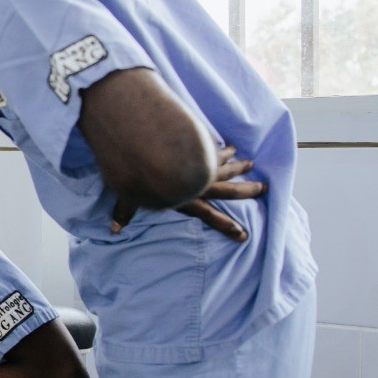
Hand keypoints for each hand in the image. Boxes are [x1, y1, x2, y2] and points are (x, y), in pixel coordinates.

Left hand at [111, 146, 265, 240]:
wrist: (153, 145)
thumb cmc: (139, 172)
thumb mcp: (129, 194)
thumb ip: (124, 211)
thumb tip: (114, 228)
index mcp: (187, 198)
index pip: (209, 216)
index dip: (225, 226)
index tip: (243, 235)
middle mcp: (199, 182)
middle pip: (229, 188)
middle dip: (246, 190)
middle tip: (264, 188)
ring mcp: (201, 161)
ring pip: (224, 164)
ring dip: (237, 164)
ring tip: (250, 162)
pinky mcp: (196, 143)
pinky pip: (211, 146)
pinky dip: (219, 147)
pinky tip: (225, 144)